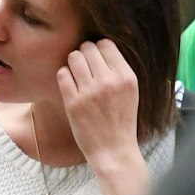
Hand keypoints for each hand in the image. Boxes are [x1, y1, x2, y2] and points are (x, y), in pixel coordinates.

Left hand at [58, 39, 142, 172]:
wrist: (114, 150)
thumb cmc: (122, 121)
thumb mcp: (131, 92)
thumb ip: (118, 70)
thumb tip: (100, 47)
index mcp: (126, 77)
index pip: (106, 44)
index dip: (98, 49)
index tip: (96, 59)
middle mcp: (109, 81)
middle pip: (88, 48)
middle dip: (84, 54)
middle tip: (85, 67)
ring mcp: (90, 91)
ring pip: (73, 57)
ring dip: (73, 63)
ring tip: (77, 74)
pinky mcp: (73, 102)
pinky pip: (62, 74)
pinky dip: (64, 75)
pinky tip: (70, 85)